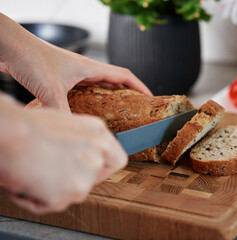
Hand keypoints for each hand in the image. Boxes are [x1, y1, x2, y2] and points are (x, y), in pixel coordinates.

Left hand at [0, 13, 151, 111]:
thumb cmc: (31, 59)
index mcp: (91, 68)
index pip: (124, 75)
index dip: (140, 87)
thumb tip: (74, 133)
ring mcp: (75, 73)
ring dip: (112, 96)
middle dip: (129, 94)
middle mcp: (85, 69)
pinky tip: (91, 110)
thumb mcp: (50, 90)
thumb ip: (64, 112)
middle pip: (116, 80)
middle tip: (136, 109)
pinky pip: (86, 89)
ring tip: (119, 112)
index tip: (150, 98)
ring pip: (101, 85)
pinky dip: (94, 99)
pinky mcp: (63, 78)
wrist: (11, 48)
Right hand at [0, 100, 127, 213]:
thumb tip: (74, 158)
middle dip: (72, 181)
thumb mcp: (64, 127)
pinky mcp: (75, 191)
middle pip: (94, 180)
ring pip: (72, 194)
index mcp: (98, 132)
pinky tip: (27, 180)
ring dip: (50, 190)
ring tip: (32, 171)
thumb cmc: (25, 127)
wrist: (10, 133)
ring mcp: (89, 173)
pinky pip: (52, 205)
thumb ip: (80, 144)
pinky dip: (34, 199)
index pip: (116, 160)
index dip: (100, 169)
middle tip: (48, 173)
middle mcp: (100, 153)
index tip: (83, 170)